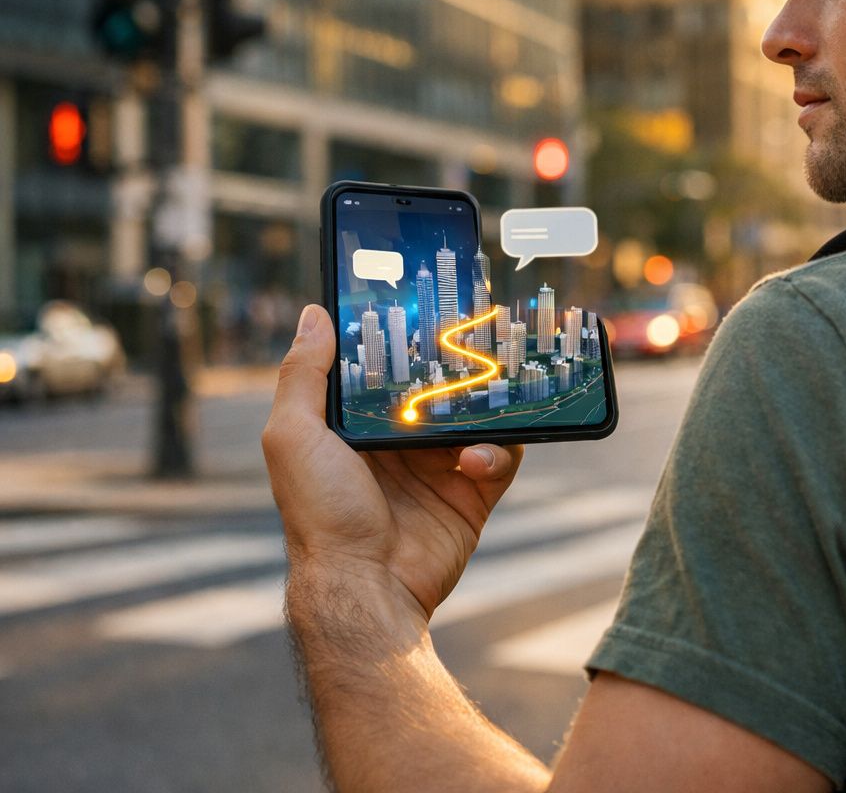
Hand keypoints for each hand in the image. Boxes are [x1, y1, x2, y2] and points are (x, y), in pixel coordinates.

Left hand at [261, 304, 522, 624]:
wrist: (365, 587)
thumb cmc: (319, 513)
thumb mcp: (293, 436)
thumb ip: (303, 375)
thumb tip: (314, 314)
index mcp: (355, 427)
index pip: (385, 371)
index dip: (404, 341)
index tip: (424, 309)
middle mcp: (399, 444)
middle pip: (439, 388)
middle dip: (458, 367)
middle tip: (477, 340)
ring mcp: (439, 468)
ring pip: (478, 417)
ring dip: (486, 407)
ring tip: (483, 404)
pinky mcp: (473, 494)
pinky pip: (501, 457)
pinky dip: (496, 452)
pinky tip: (474, 461)